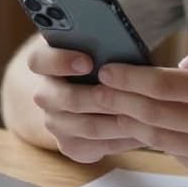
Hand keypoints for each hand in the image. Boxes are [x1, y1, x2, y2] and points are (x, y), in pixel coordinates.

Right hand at [23, 40, 144, 162]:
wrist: (83, 90)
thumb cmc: (101, 59)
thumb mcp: (98, 43)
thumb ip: (105, 40)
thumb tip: (130, 42)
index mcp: (44, 62)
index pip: (39, 60)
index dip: (61, 61)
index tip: (88, 62)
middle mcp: (45, 94)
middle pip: (66, 99)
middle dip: (100, 97)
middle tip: (128, 93)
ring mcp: (55, 123)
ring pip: (87, 126)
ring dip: (119, 120)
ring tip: (148, 113)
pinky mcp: (70, 146)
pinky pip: (98, 146)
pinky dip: (123, 139)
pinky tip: (145, 130)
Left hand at [96, 37, 187, 186]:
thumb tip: (178, 64)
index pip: (165, 84)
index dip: (130, 77)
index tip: (107, 69)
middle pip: (152, 112)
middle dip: (115, 100)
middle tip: (91, 90)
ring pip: (157, 136)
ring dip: (127, 122)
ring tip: (106, 109)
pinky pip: (175, 154)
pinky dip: (156, 139)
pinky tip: (141, 126)